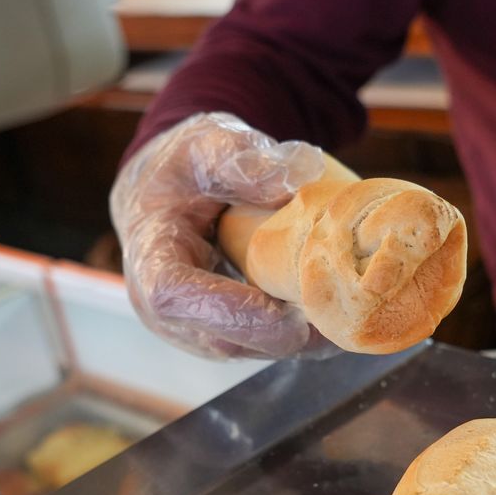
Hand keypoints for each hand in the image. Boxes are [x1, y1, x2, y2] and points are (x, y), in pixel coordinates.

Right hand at [110, 112, 333, 358]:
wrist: (176, 191)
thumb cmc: (188, 167)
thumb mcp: (208, 144)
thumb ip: (241, 157)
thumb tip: (292, 177)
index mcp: (150, 258)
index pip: (175, 297)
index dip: (228, 309)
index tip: (280, 310)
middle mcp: (165, 308)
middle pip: (221, 338)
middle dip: (280, 334)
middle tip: (335, 317)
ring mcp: (196, 328)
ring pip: (248, 350)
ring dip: (299, 341)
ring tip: (345, 316)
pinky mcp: (225, 336)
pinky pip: (264, 347)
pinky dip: (303, 337)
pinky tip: (340, 316)